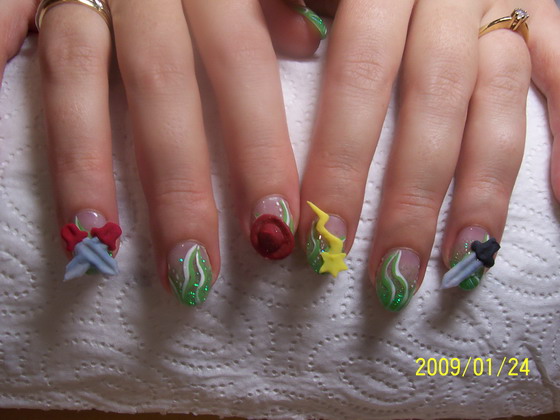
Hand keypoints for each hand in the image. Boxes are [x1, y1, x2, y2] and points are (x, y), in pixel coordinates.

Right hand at [1, 0, 327, 303]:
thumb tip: (306, 44)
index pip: (243, 67)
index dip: (261, 150)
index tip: (278, 227)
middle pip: (166, 85)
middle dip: (181, 183)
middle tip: (195, 269)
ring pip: (83, 73)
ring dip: (87, 162)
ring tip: (98, 242)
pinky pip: (5, 16)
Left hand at [297, 0, 559, 309]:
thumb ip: (291, 1)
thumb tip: (291, 48)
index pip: (356, 75)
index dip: (339, 160)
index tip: (317, 233)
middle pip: (429, 101)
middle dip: (408, 195)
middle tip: (388, 272)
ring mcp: (500, 2)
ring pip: (495, 102)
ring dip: (480, 188)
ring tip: (460, 260)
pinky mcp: (547, 7)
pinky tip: (557, 196)